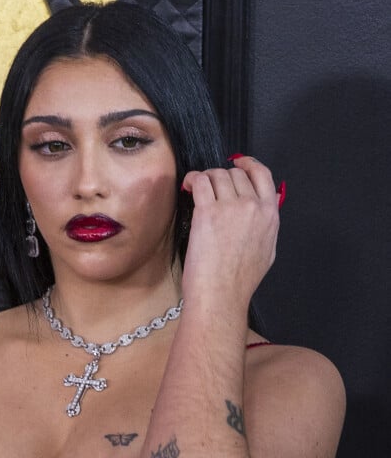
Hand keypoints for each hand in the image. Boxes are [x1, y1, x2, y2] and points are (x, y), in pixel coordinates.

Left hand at [180, 155, 279, 307]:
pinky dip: (192, 180)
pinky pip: (200, 182)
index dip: (248, 164)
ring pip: (217, 174)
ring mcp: (231, 207)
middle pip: (236, 173)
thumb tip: (266, 209)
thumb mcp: (268, 251)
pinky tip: (188, 187)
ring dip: (205, 178)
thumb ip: (267, 225)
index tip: (239, 162)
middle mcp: (253, 207)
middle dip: (221, 177)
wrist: (221, 295)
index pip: (263, 175)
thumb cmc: (240, 281)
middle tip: (210, 188)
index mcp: (270, 216)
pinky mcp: (208, 212)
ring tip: (196, 189)